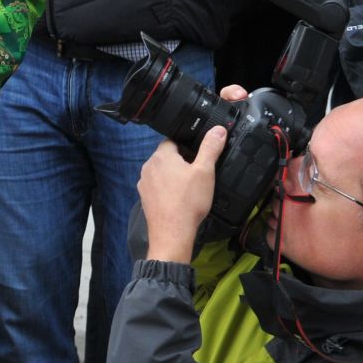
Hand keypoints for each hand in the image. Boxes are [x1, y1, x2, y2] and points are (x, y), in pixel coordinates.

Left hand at [139, 127, 225, 263]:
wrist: (172, 232)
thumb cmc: (188, 201)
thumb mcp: (205, 171)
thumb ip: (210, 148)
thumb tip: (218, 129)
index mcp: (161, 155)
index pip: (173, 140)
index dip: (188, 145)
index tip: (199, 154)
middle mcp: (148, 166)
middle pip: (167, 156)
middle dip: (182, 160)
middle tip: (198, 172)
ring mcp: (144, 182)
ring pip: (161, 172)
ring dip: (174, 175)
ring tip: (190, 187)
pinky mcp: (145, 197)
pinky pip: (157, 186)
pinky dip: (167, 189)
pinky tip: (180, 198)